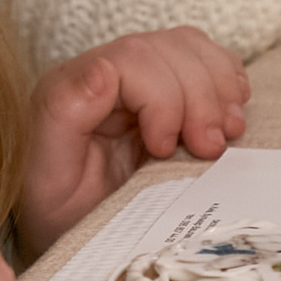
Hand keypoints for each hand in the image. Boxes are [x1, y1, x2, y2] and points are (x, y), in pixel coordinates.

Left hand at [15, 27, 247, 261]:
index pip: (130, 60)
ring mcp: (137, 76)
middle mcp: (103, 72)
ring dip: (220, 88)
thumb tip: (101, 69)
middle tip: (209, 149)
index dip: (163, 100)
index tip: (165, 149)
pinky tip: (229, 115)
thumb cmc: (64, 210)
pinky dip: (228, 81)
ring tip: (226, 134)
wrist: (77, 232)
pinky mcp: (166, 87)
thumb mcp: (50, 179)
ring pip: (190, 47)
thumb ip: (64, 117)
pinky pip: (206, 58)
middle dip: (199, 99)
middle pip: (167, 49)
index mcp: (70, 88)